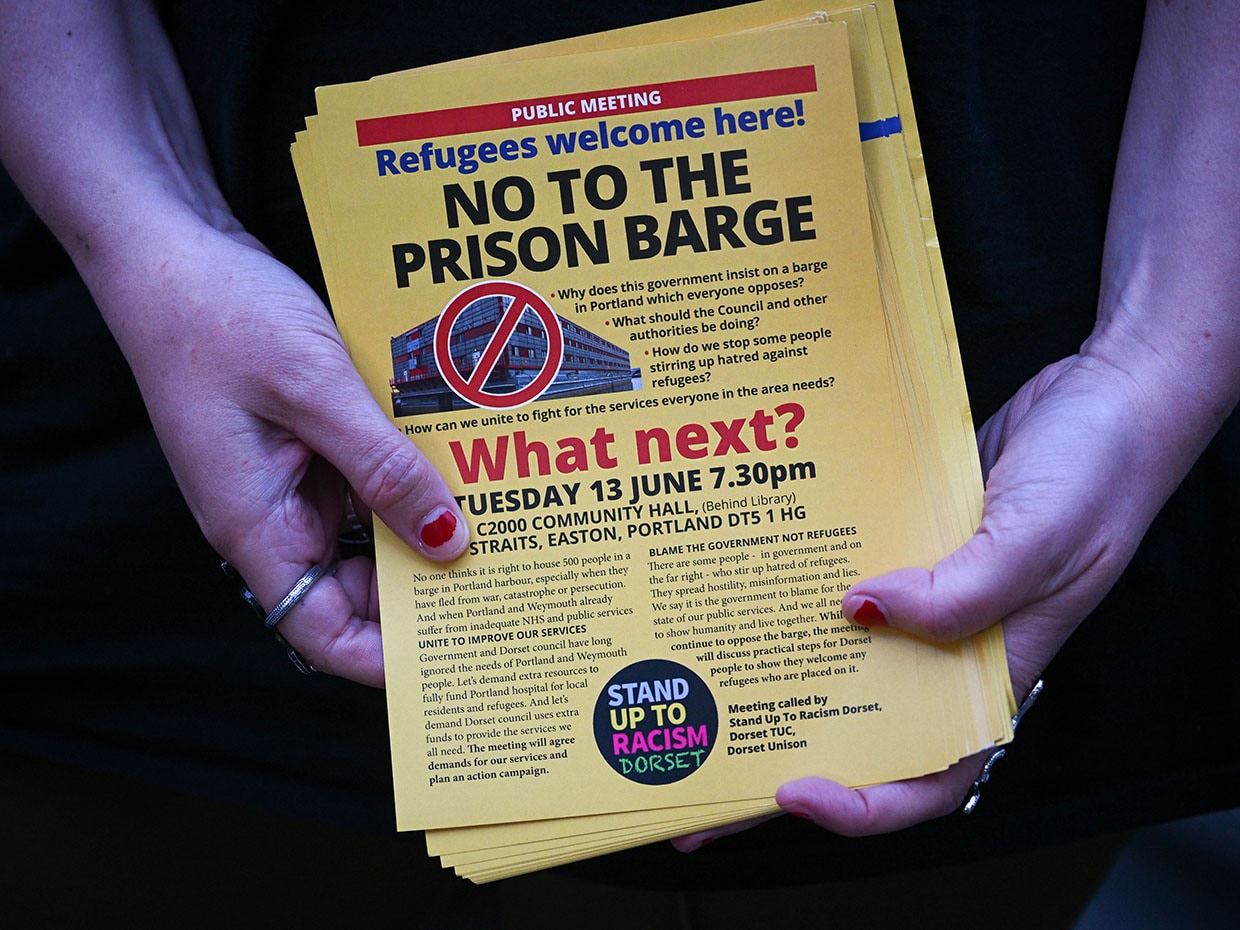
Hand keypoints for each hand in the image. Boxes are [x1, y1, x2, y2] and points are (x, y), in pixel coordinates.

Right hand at [92, 216, 467, 685]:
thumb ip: (384, 470)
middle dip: (423, 590)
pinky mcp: (303, 442)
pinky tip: (455, 463)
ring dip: (423, 527)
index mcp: (255, 525)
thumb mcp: (316, 392)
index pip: (322, 631)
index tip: (457, 658)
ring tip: (498, 523)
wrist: (169, 247)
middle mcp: (272, 516)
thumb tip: (447, 541)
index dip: (386, 659)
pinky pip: (364, 479)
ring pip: (368, 532)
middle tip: (505, 580)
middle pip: (355, 589)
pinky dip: (406, 478)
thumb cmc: (217, 316)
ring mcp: (288, 479)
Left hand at [675, 351, 1165, 847]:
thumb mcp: (1041, 540)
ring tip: (698, 679)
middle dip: (781, 750)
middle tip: (699, 769)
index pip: (928, 771)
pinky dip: (798, 586)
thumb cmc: (1099, 474)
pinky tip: (744, 582)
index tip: (791, 790)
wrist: (1106, 395)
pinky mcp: (904, 544)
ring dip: (776, 668)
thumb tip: (863, 611)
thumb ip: (963, 592)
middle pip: (860, 721)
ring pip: (841, 652)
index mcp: (994, 672)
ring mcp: (924, 595)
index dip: (862, 802)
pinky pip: (843, 576)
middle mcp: (950, 645)